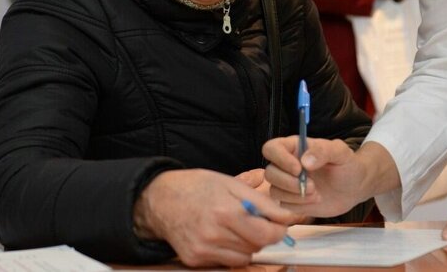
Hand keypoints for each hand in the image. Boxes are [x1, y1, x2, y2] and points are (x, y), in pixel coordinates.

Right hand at [133, 168, 296, 266]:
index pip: (267, 234)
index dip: (279, 230)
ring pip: (244, 257)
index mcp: (226, 211)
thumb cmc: (196, 187)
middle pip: (257, 246)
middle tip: (254, 221)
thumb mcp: (231, 184)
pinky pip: (226, 262)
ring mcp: (204, 250)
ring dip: (247, 245)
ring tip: (234, 227)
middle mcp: (214, 234)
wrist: (160, 199)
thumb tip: (286, 216)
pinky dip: (230, 251)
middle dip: (262, 235)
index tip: (279, 224)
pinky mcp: (195, 259)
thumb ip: (261, 202)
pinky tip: (220, 235)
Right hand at [263, 138, 397, 217]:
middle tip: (313, 186)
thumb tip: (305, 161)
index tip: (299, 169)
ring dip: (295, 195)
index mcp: (294, 147)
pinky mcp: (291, 200)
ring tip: (316, 193)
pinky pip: (284, 205)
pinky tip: (314, 200)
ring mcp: (287, 183)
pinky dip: (299, 205)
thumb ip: (323, 151)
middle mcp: (286, 164)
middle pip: (270, 172)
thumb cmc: (347, 165)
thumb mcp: (340, 152)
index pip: (271, 148)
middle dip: (289, 183)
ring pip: (274, 190)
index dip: (280, 159)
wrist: (355, 187)